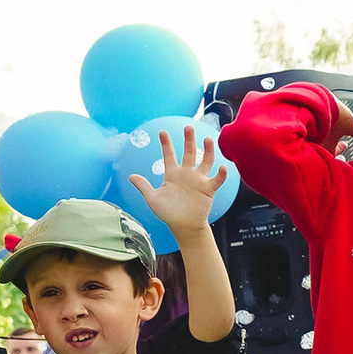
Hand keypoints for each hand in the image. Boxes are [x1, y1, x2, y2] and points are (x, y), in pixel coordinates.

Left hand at [129, 119, 223, 239]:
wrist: (183, 226)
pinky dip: (221, 174)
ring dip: (207, 151)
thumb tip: (130, 176)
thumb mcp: (152, 199)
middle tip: (188, 127)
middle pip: (189, 152)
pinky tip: (222, 167)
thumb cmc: (168, 213)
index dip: (166, 143)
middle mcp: (187, 174)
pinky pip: (217, 179)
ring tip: (208, 139)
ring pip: (205, 161)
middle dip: (188, 140)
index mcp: (172, 174)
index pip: (169, 155)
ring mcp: (199, 180)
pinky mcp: (208, 189)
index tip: (162, 131)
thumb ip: (143, 186)